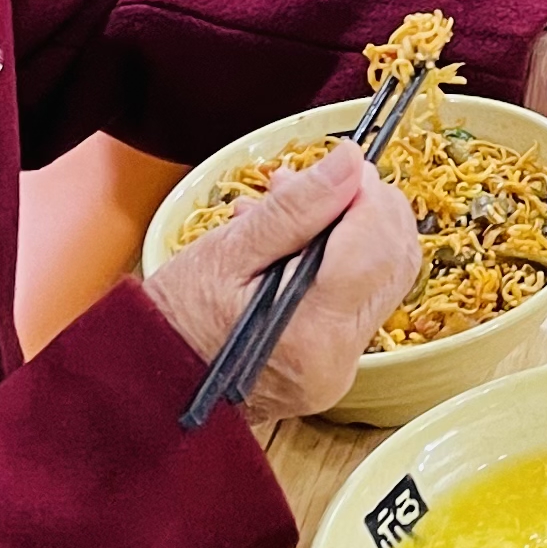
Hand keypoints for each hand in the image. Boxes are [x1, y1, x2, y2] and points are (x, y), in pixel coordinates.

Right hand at [142, 145, 422, 425]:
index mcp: (309, 330)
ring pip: (386, 276)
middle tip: (321, 179)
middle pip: (394, 261)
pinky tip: (295, 238)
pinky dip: (343, 258)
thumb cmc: (174, 322)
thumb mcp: (225, 253)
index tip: (345, 164)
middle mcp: (338, 357)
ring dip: (356, 228)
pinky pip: (362, 297)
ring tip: (294, 203)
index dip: (370, 194)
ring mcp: (342, 366)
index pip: (375, 246)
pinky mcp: (338, 364)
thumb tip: (350, 163)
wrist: (152, 384)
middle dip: (368, 206)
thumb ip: (295, 209)